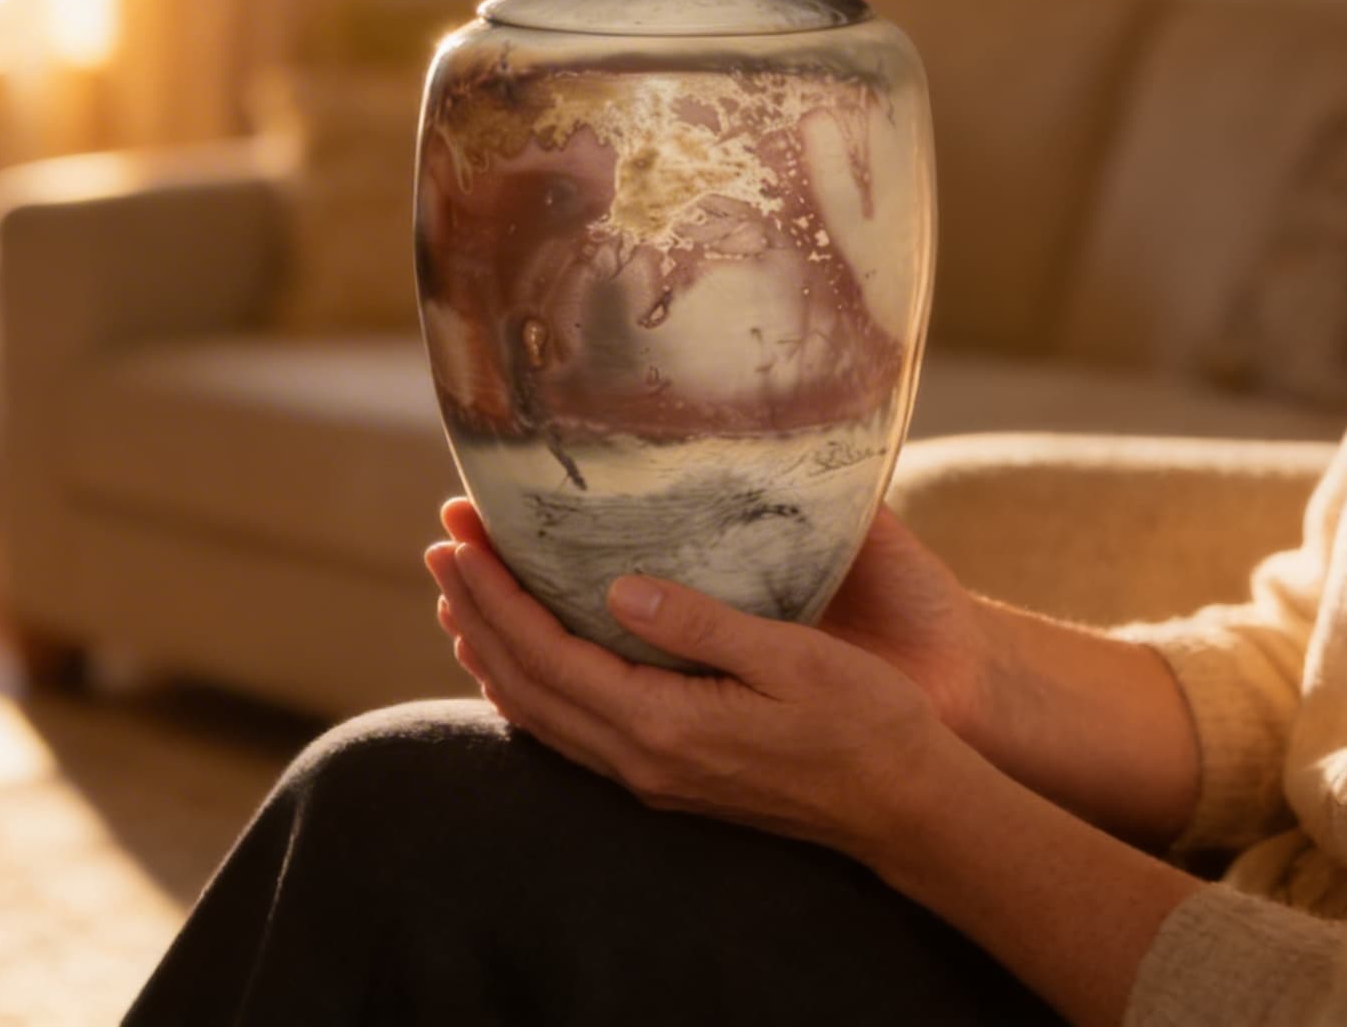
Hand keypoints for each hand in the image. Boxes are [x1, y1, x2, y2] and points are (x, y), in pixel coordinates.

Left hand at [426, 497, 969, 857]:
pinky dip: (528, 687)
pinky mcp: (667, 780)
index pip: (546, 653)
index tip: (457, 537)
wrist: (903, 808)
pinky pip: (569, 732)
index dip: (493, 592)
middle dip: (474, 612)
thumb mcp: (791, 657)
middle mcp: (642, 761)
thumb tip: (618, 589)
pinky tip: (525, 660)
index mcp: (663, 725)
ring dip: (492, 651)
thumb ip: (700, 625)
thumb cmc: (864, 723)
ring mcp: (651, 778)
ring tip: (463, 594)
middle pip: (523, 684)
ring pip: (538, 716)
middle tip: (443, 546)